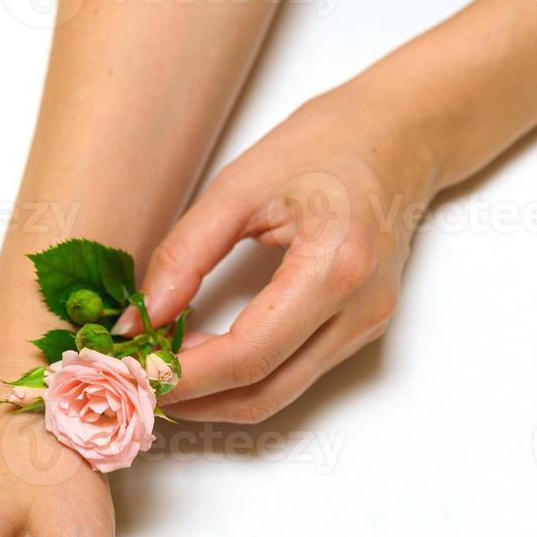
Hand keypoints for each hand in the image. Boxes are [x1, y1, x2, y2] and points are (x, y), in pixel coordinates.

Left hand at [114, 83, 441, 422]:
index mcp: (335, 268)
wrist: (401, 136)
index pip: (249, 354)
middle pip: (265, 392)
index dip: (186, 375)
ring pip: (280, 394)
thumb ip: (183, 256)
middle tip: (140, 378)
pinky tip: (207, 352)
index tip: (135, 369)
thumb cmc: (326, 144)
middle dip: (196, 399)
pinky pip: (296, 374)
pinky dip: (244, 375)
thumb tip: (139, 321)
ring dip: (217, 393)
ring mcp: (368, 327)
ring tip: (166, 365)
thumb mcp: (238, 186)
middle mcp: (360, 311)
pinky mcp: (364, 330)